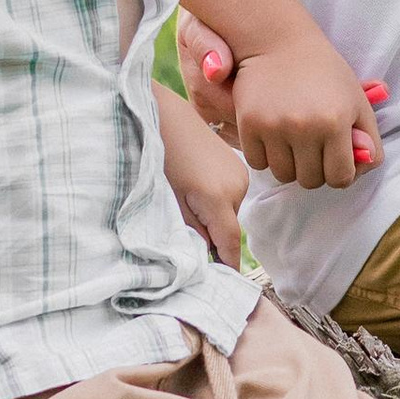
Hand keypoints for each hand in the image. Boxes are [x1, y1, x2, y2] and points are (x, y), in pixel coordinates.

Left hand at [156, 84, 247, 265]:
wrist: (162, 113)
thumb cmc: (158, 156)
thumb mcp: (170, 200)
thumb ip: (190, 231)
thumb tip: (207, 255)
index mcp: (219, 198)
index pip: (230, 245)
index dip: (227, 267)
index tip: (221, 285)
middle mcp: (238, 187)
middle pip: (229, 229)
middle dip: (213, 240)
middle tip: (188, 245)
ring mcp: (241, 173)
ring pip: (230, 212)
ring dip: (214, 219)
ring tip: (186, 209)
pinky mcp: (237, 164)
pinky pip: (230, 195)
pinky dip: (216, 201)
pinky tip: (195, 190)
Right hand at [176, 13, 387, 175]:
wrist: (279, 42)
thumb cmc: (324, 72)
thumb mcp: (356, 100)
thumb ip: (369, 137)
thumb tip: (364, 165)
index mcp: (336, 120)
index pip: (341, 178)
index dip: (340, 171)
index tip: (335, 157)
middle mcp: (305, 126)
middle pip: (311, 181)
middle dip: (315, 168)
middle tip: (313, 146)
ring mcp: (274, 127)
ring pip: (284, 175)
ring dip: (289, 164)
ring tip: (293, 140)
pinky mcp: (248, 124)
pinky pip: (258, 163)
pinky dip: (266, 155)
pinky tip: (273, 135)